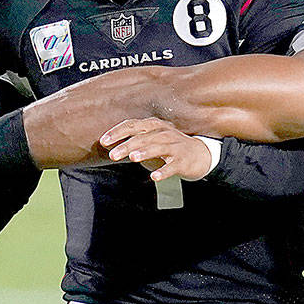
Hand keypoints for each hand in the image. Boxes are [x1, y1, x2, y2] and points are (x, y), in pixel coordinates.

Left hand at [100, 118, 215, 181]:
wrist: (200, 155)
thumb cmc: (169, 147)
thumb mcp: (151, 140)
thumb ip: (133, 141)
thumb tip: (109, 146)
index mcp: (154, 126)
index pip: (133, 125)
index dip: (117, 132)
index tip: (103, 141)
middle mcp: (164, 133)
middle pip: (143, 137)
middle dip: (127, 146)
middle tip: (113, 155)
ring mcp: (175, 147)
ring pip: (158, 148)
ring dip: (145, 152)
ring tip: (133, 158)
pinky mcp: (183, 161)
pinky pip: (172, 166)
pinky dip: (164, 171)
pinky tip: (154, 177)